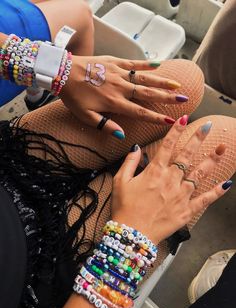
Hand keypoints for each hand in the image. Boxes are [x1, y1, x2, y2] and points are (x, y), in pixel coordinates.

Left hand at [60, 55, 187, 138]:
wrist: (61, 73)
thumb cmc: (73, 97)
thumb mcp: (86, 117)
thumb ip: (105, 126)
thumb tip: (121, 136)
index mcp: (114, 103)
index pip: (140, 112)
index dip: (156, 118)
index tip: (171, 122)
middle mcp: (120, 88)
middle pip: (148, 94)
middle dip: (167, 98)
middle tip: (183, 99)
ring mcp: (118, 74)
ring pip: (144, 79)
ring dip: (162, 82)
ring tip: (177, 84)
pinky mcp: (114, 62)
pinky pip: (133, 63)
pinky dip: (146, 64)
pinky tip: (158, 64)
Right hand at [111, 115, 231, 243]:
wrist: (132, 234)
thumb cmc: (124, 208)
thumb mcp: (120, 181)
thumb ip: (129, 162)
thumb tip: (135, 148)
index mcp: (154, 172)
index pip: (167, 145)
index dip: (176, 130)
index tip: (184, 119)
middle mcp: (170, 180)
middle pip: (186, 155)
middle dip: (198, 138)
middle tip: (208, 127)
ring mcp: (181, 195)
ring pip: (199, 174)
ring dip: (212, 160)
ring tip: (222, 149)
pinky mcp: (186, 210)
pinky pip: (204, 200)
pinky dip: (216, 192)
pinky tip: (227, 184)